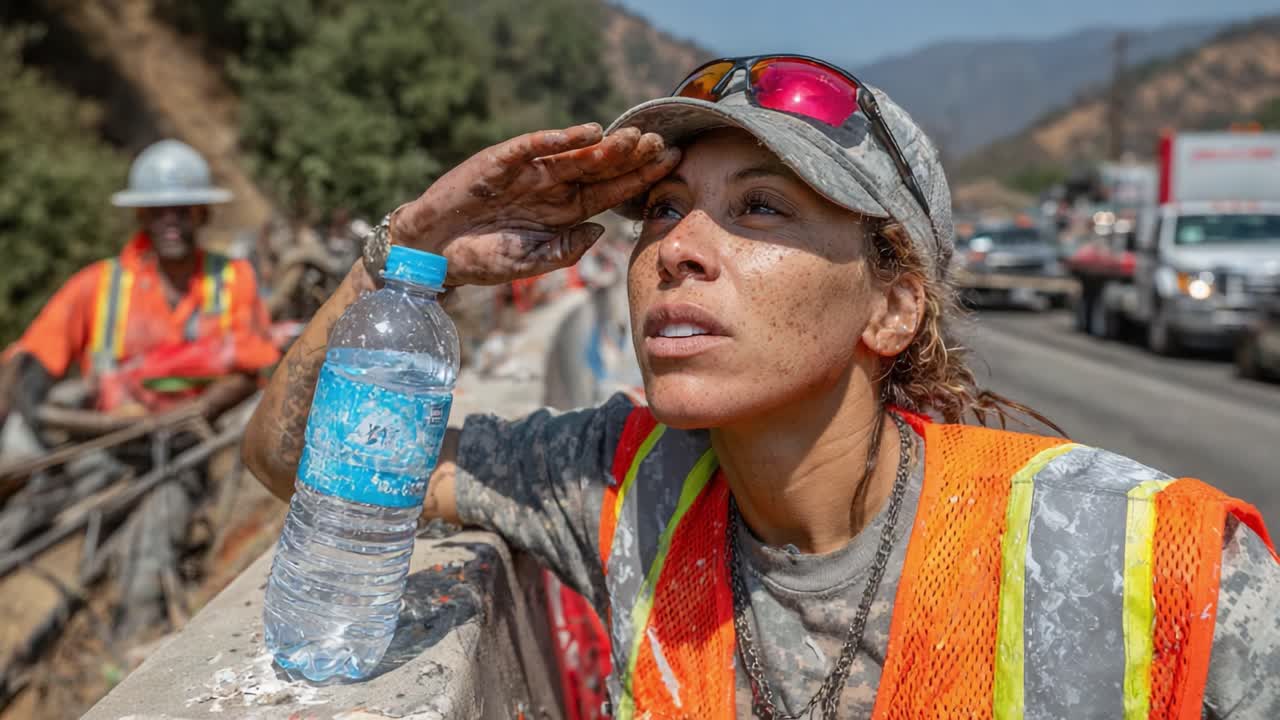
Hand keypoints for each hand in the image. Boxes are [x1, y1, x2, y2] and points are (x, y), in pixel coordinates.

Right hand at [394, 123, 679, 285]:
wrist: (434, 251)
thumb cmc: (483, 258)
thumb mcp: (530, 263)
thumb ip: (565, 249)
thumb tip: (602, 232)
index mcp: (565, 212)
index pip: (610, 192)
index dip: (640, 179)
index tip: (671, 166)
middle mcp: (552, 187)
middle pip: (600, 168)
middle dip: (630, 157)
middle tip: (662, 145)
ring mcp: (528, 172)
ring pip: (574, 155)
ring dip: (604, 146)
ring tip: (634, 137)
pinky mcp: (500, 162)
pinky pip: (532, 148)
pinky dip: (557, 140)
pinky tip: (585, 132)